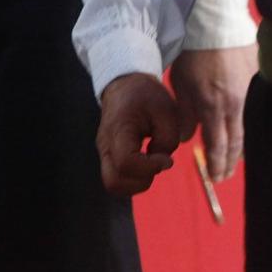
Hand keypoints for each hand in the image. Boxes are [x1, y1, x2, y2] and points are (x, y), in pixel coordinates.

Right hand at [96, 73, 185, 195]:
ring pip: (113, 185)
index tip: (168, 159)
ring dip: (138, 182)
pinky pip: (117, 178)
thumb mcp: (167, 110)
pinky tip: (148, 162)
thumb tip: (163, 164)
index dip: (149, 167)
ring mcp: (103, 153)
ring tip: (154, 163)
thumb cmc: (148, 96)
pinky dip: (134, 178)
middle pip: (114, 183)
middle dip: (142, 181)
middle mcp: (105, 145)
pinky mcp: (108, 157)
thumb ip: (168, 139)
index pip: (126, 163)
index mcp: (119, 130)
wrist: (125, 87)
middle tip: (159, 163)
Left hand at [170, 45, 258, 181]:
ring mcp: (252, 91)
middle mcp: (237, 103)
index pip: (218, 145)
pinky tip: (248, 123)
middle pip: (237, 141)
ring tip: (236, 157)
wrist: (216, 23)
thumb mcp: (180, 85)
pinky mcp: (261, 77)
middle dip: (230, 161)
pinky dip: (251, 118)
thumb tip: (185, 138)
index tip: (215, 177)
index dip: (217, 164)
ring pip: (248, 124)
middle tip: (225, 175)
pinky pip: (257, 103)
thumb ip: (184, 114)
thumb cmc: (193, 53)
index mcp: (214, 107)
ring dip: (241, 143)